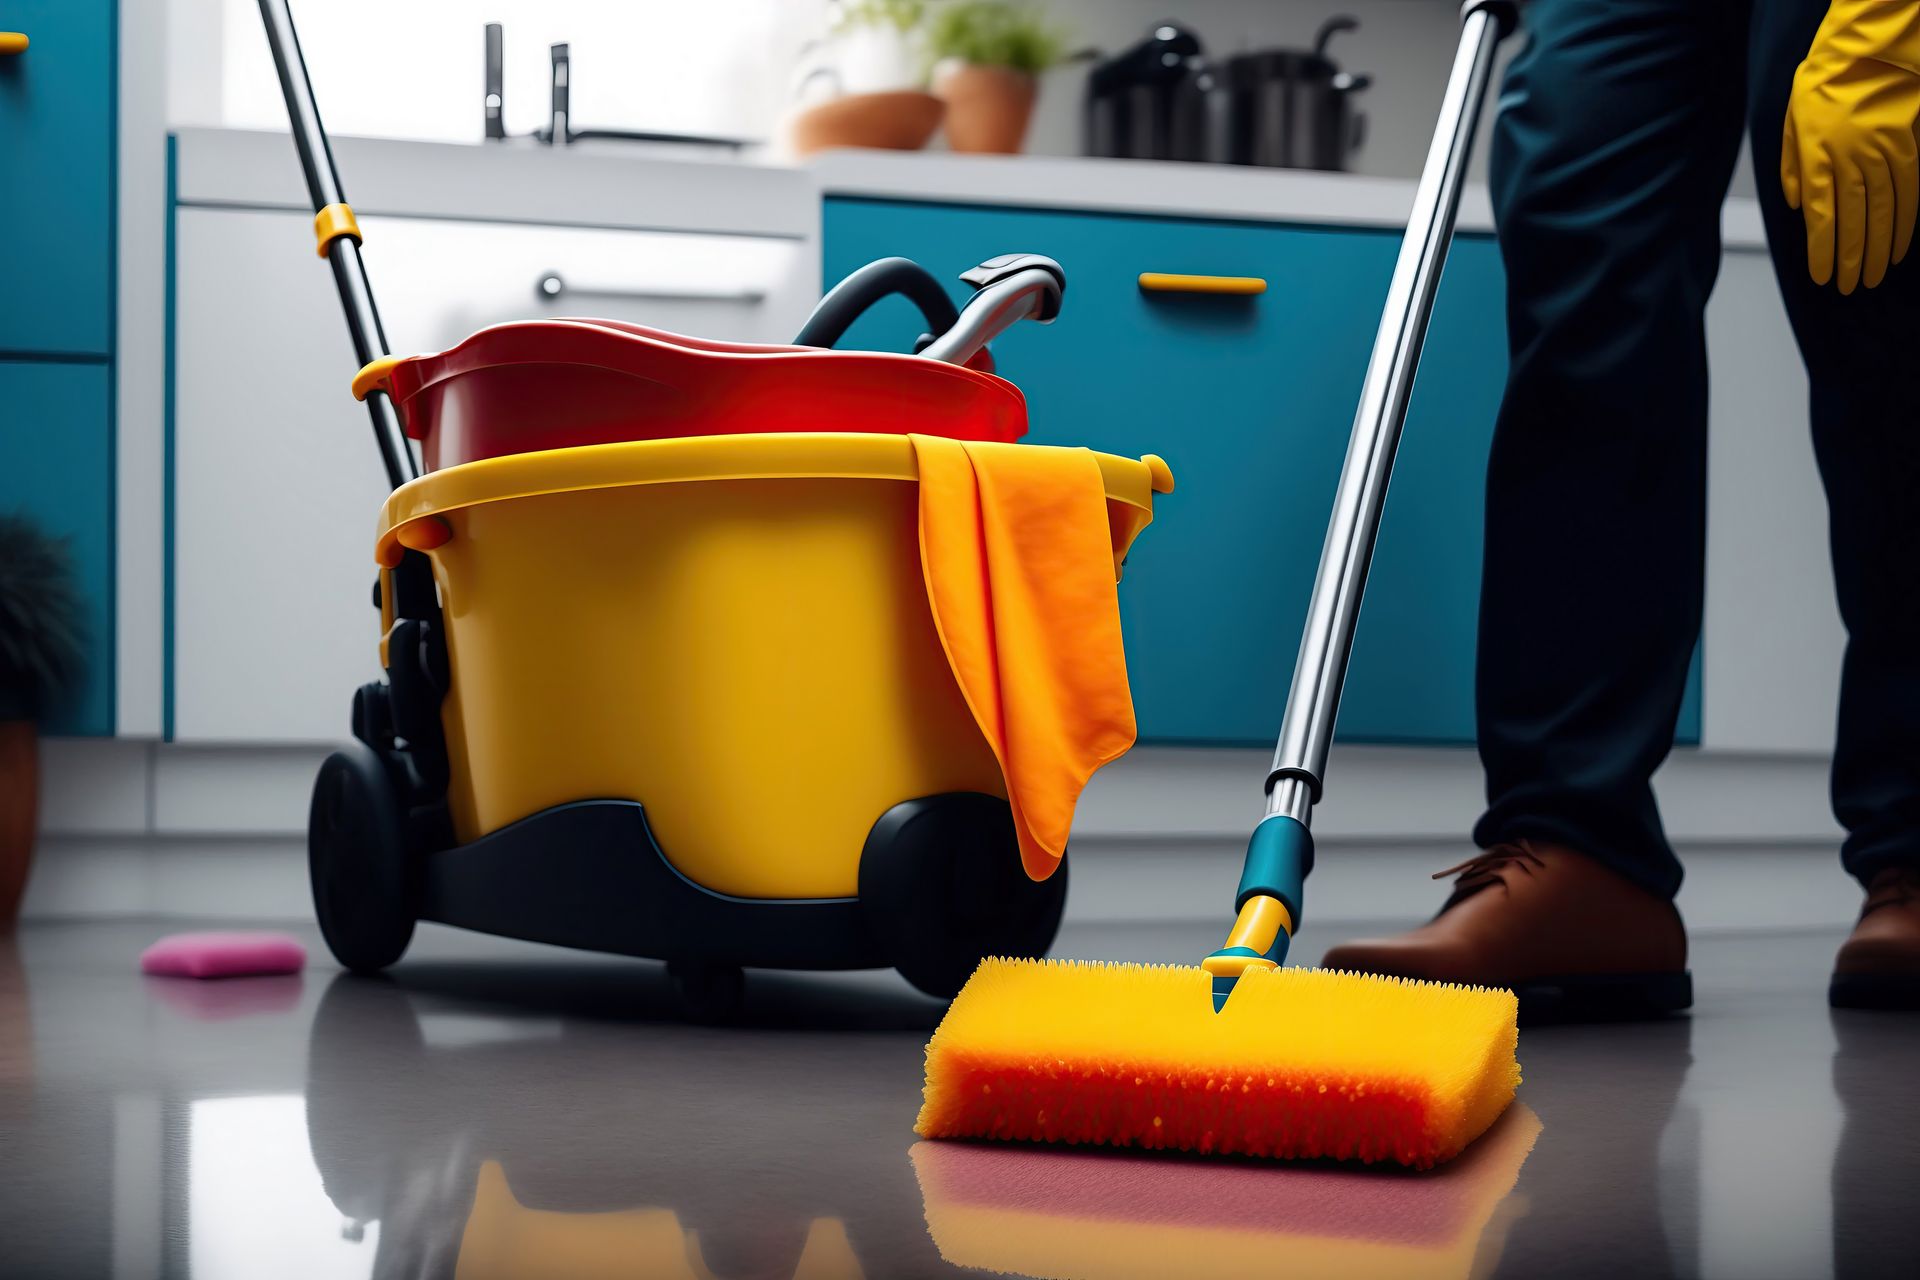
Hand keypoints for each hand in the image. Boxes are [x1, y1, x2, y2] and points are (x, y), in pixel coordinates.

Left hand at [1780, 1, 1919, 293]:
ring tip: (1874, 276)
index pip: (1819, 218)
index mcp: (1817, 158)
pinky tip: (1900, 245)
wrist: (1864, 53)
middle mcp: (1850, 161)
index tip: (1823, 277)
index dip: (1822, 252)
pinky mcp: (1906, 147)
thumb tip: (1795, 207)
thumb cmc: (1822, 86)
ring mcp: (1882, 155)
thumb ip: (1791, 168)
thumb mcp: (1791, 124)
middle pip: (1853, 222)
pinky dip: (1905, 222)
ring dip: (1880, 249)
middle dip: (1851, 260)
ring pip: (1883, 213)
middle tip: (1850, 287)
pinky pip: (1909, 192)